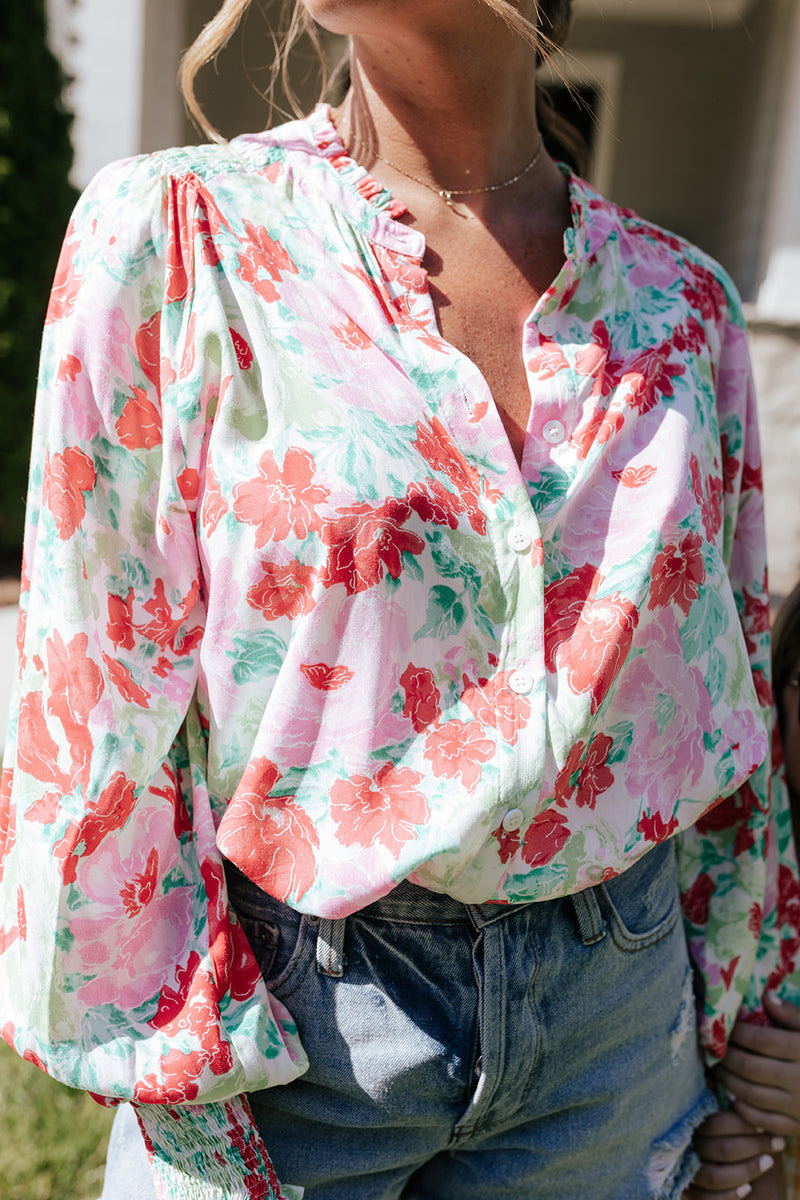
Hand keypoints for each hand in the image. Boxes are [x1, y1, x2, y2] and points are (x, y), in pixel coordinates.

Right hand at [683, 1109, 783, 1197]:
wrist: (732, 1167)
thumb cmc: (732, 1138)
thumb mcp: (727, 1118)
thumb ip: (724, 1106)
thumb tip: (732, 1094)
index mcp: (689, 1122)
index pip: (715, 1123)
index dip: (742, 1124)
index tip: (763, 1124)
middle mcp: (684, 1146)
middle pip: (720, 1149)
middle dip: (754, 1145)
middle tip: (778, 1142)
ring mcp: (686, 1171)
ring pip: (715, 1176)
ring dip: (747, 1170)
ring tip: (769, 1162)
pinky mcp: (690, 1193)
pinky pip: (706, 1199)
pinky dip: (730, 1195)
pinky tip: (748, 1188)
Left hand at [714, 992, 799, 1137]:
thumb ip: (792, 1015)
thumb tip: (766, 996)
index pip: (761, 1040)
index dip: (737, 1033)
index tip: (723, 1027)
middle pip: (751, 1068)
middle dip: (727, 1057)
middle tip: (713, 1049)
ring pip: (752, 1095)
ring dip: (729, 1081)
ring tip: (718, 1069)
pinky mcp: (799, 1127)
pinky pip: (764, 1121)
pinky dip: (744, 1109)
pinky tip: (734, 1096)